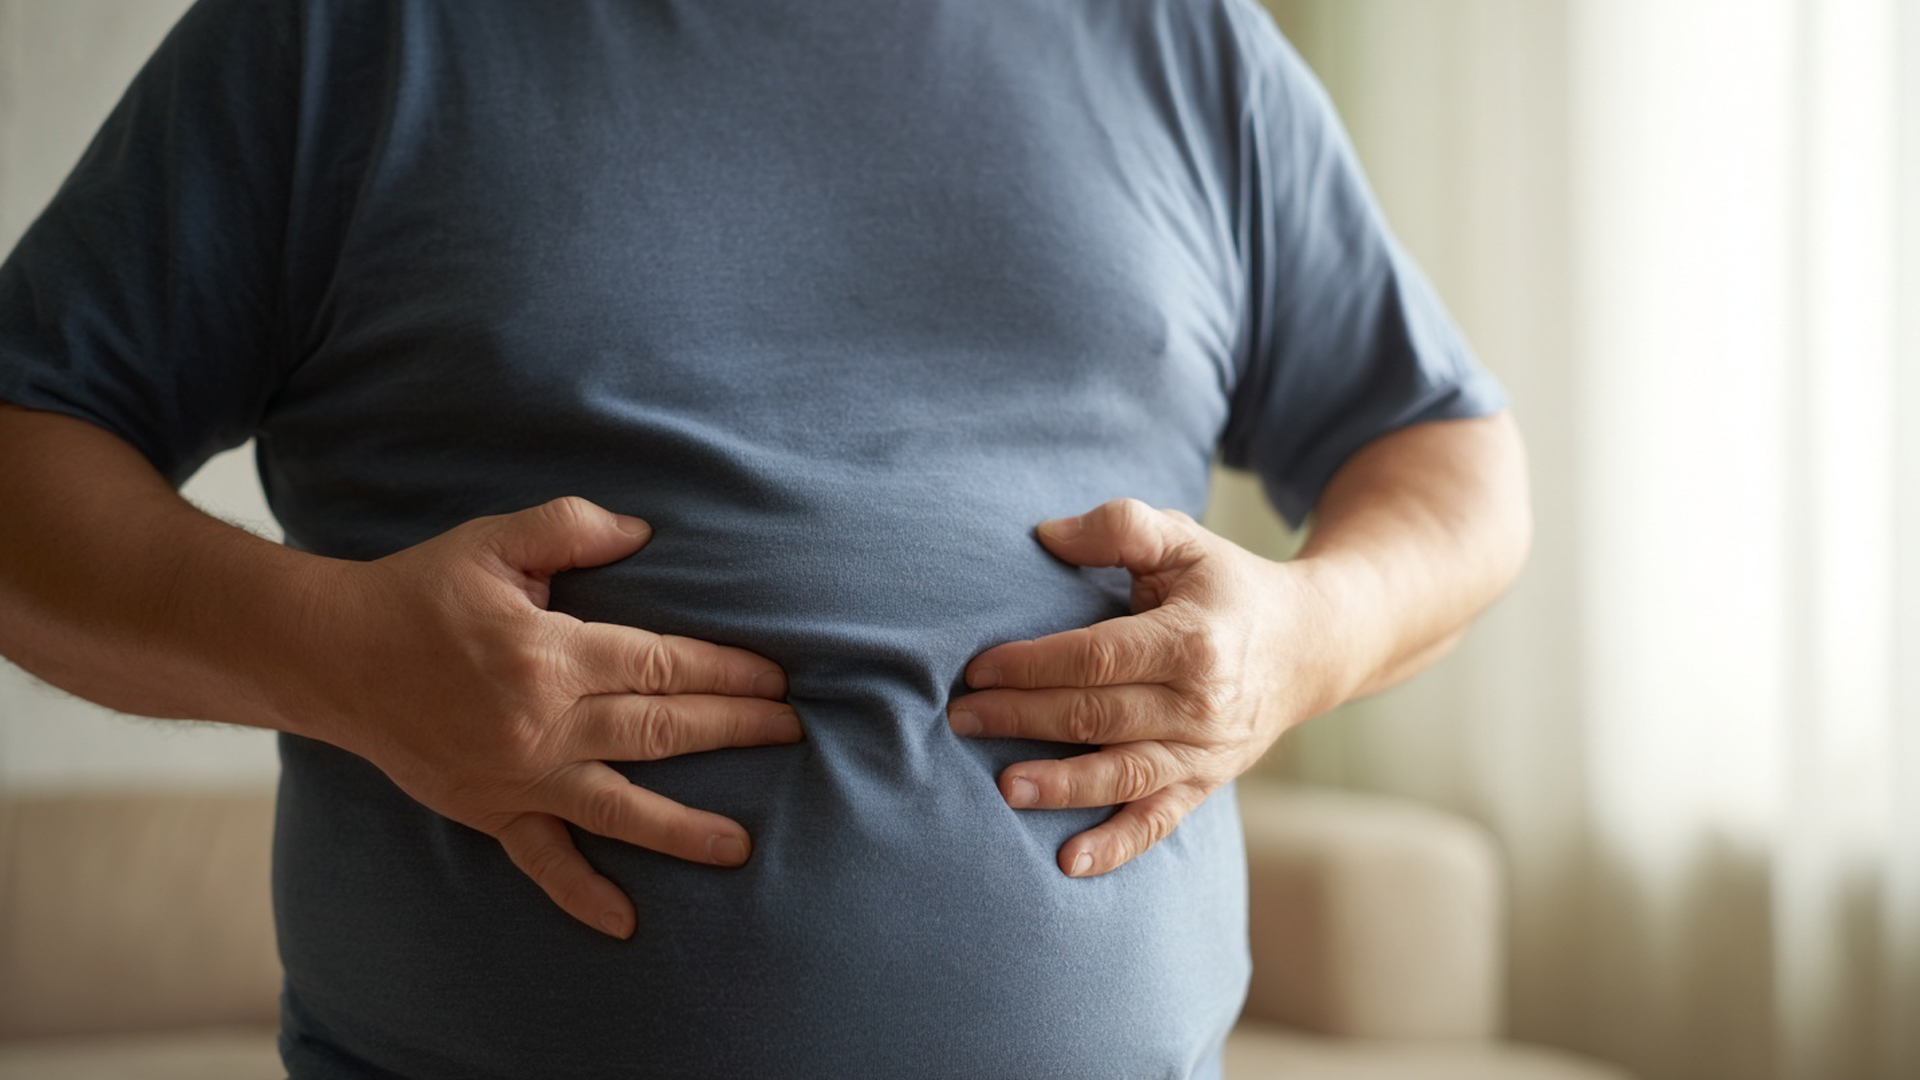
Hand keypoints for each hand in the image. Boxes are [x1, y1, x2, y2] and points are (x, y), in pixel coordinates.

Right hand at [287, 496, 799, 939]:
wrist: (333, 656)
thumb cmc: (420, 593)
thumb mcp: (493, 541)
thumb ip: (570, 527)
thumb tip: (645, 533)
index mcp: (549, 652)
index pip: (661, 663)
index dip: (724, 671)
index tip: (776, 679)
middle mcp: (541, 722)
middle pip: (658, 730)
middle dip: (733, 731)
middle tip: (792, 735)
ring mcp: (517, 776)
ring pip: (618, 806)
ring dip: (683, 829)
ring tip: (742, 848)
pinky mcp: (489, 811)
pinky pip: (542, 861)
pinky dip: (581, 894)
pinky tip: (625, 922)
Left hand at [947, 498, 1355, 877]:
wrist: (1309, 646)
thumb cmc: (1227, 588)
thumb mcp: (1183, 540)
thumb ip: (1119, 526)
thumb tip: (1046, 536)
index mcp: (1192, 639)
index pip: (1097, 658)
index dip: (1033, 665)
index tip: (978, 669)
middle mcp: (1201, 703)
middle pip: (1097, 716)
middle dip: (1023, 720)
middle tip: (961, 720)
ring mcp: (1204, 751)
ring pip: (1122, 775)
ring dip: (1060, 786)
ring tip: (1004, 787)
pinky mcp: (1205, 784)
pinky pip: (1158, 823)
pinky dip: (1116, 846)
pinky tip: (1069, 863)